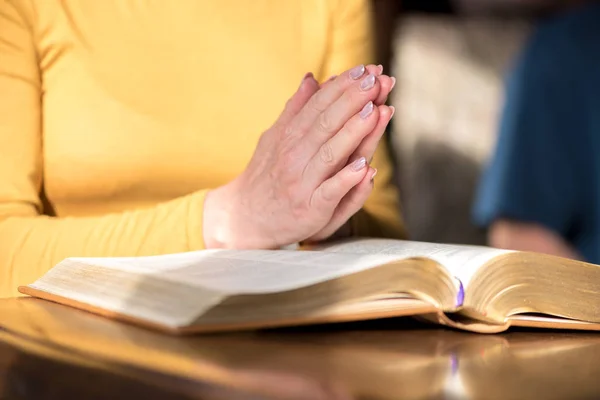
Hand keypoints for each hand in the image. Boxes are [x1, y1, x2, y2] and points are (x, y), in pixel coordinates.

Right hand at [203, 64, 394, 248]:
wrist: (245, 218)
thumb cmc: (266, 176)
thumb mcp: (275, 138)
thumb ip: (295, 110)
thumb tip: (312, 78)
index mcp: (289, 137)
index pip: (318, 106)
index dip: (342, 87)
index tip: (365, 69)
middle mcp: (294, 156)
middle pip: (326, 124)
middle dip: (352, 100)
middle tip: (376, 79)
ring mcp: (302, 183)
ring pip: (331, 154)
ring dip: (354, 132)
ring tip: (375, 111)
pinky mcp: (310, 209)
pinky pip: (330, 192)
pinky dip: (346, 179)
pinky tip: (364, 166)